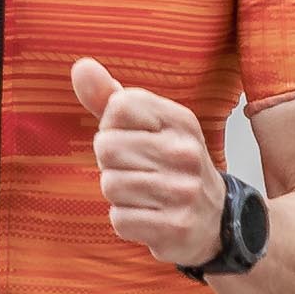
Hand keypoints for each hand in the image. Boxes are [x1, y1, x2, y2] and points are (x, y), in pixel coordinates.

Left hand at [69, 58, 222, 269]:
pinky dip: (126, 220)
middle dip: (111, 164)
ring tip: (142, 194)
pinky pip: (121, 219)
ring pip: (110, 185)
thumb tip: (81, 67)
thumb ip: (109, 97)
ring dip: (118, 194)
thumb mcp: (147, 126)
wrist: (213, 219)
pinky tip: (147, 216)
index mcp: (180, 120)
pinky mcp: (176, 226)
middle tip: (135, 170)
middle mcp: (186, 152)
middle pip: (107, 148)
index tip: (129, 138)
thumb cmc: (169, 165)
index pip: (118, 107)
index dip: (111, 125)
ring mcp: (184, 191)